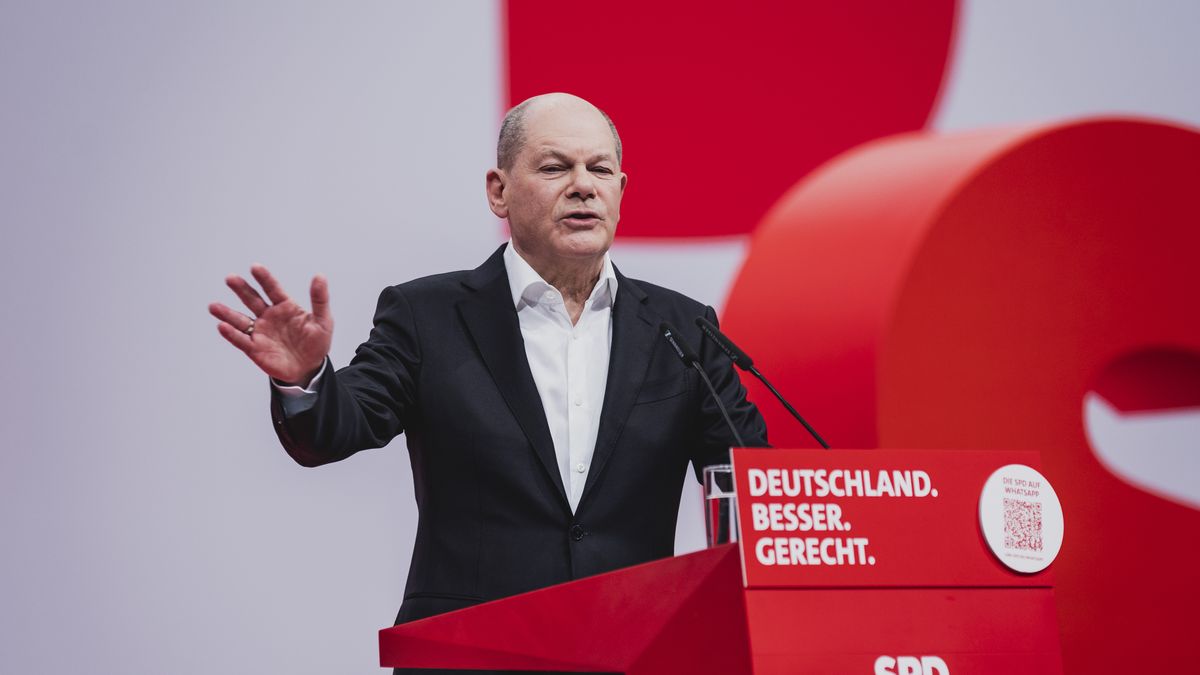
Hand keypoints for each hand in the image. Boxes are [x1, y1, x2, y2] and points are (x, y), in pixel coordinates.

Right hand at [209, 264, 332, 384]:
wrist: (309, 368)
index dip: (264, 278)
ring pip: (240, 320)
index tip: (255, 267)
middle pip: (252, 299)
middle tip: (230, 278)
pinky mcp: (255, 348)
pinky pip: (241, 340)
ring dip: (226, 313)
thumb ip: (320, 299)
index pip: (273, 289)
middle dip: (241, 289)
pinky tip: (222, 326)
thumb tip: (320, 276)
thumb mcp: (324, 321)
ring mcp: (260, 332)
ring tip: (213, 306)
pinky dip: (231, 334)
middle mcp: (269, 316)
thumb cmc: (316, 343)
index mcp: (285, 307)